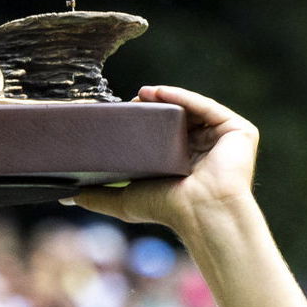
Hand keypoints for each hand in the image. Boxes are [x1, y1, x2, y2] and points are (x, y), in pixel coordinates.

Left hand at [66, 85, 259, 232]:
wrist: (202, 213)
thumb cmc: (169, 210)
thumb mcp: (126, 201)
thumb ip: (99, 197)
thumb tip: (67, 195)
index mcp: (187, 163)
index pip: (165, 135)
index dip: (144, 122)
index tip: (122, 113)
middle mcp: (208, 150)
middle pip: (179, 119)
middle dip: (153, 107)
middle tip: (128, 101)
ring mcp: (224, 140)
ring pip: (192, 109)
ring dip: (167, 98)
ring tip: (141, 94)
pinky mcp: (239, 132)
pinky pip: (207, 107)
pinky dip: (184, 97)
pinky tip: (159, 93)